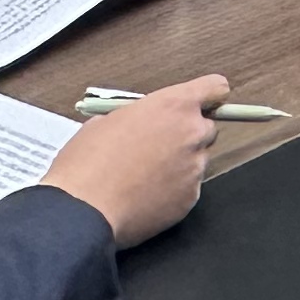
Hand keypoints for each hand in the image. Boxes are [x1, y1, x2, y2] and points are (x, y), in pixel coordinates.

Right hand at [42, 77, 223, 246]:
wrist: (84, 211)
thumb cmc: (88, 162)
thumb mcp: (107, 121)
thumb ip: (138, 116)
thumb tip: (142, 123)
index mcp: (174, 106)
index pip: (216, 88)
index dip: (208, 95)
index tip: (200, 104)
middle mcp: (192, 133)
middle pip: (207, 127)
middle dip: (187, 134)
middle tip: (158, 147)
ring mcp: (194, 168)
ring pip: (197, 160)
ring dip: (180, 164)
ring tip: (145, 177)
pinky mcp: (191, 199)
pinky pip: (188, 188)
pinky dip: (173, 191)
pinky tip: (145, 196)